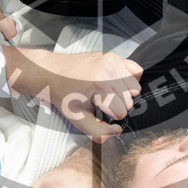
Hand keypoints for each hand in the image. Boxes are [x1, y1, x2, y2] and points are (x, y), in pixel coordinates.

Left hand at [4, 46, 142, 140]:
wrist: (51, 72)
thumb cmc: (63, 95)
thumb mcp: (77, 119)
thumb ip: (98, 132)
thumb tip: (117, 131)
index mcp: (100, 85)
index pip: (121, 111)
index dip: (110, 116)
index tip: (98, 110)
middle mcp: (108, 70)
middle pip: (129, 100)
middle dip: (117, 105)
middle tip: (100, 102)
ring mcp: (112, 60)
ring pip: (135, 87)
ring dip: (123, 94)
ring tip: (106, 93)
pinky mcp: (113, 56)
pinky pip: (135, 70)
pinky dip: (129, 80)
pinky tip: (115, 84)